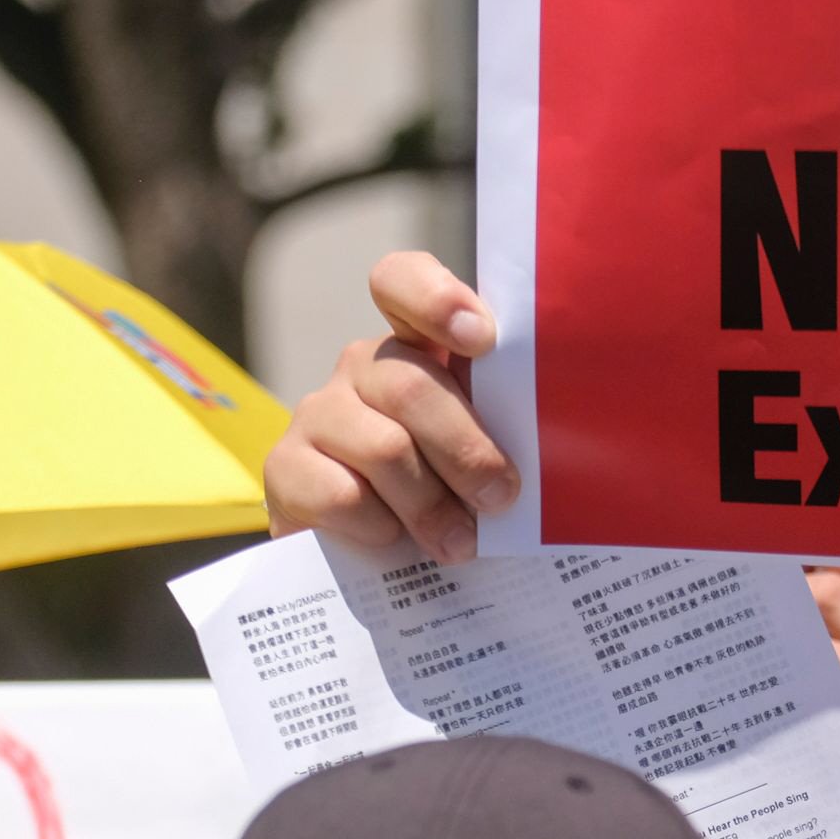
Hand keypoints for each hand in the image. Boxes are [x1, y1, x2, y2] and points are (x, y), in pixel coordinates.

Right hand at [269, 252, 516, 564]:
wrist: (374, 557)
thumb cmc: (451, 495)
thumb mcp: (485, 453)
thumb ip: (507, 429)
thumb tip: (555, 452)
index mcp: (416, 347)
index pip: (402, 282)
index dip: (436, 300)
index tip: (482, 339)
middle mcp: (362, 367)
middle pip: (411, 387)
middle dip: (466, 451)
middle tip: (500, 499)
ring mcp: (318, 413)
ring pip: (385, 449)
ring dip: (433, 506)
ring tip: (459, 544)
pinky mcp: (284, 467)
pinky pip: (343, 495)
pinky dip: (382, 529)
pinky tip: (392, 540)